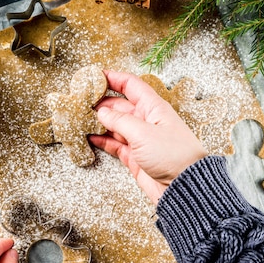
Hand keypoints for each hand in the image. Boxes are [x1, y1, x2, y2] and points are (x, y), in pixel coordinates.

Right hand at [90, 70, 207, 203]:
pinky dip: (101, 139)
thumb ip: (120, 121)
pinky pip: (114, 143)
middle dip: (100, 102)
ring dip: (98, 121)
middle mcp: (145, 120)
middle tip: (80, 101)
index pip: (131, 85)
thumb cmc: (173, 155)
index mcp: (153, 108)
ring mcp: (139, 138)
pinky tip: (89, 136)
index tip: (94, 76)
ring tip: (79, 118)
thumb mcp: (143, 133)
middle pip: (119, 104)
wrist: (184, 187)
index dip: (113, 78)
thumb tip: (102, 112)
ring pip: (114, 124)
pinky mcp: (134, 156)